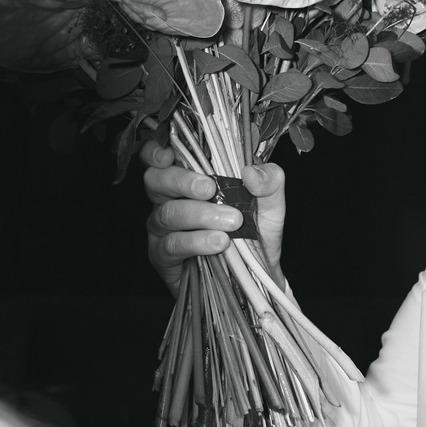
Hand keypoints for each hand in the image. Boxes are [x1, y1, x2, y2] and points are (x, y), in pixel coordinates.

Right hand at [140, 143, 286, 291]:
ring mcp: (162, 229)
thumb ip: (269, 182)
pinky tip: (218, 243)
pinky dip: (196, 241)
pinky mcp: (162, 257)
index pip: (157, 157)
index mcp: (187, 178)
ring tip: (232, 222)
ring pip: (167, 214)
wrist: (257, 274)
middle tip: (210, 188)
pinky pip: (171, 245)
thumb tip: (251, 172)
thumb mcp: (270, 204)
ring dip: (199, 215)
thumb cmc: (256, 233)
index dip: (155, 151)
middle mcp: (168, 200)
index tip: (169, 155)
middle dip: (182, 181)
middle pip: (155, 180)